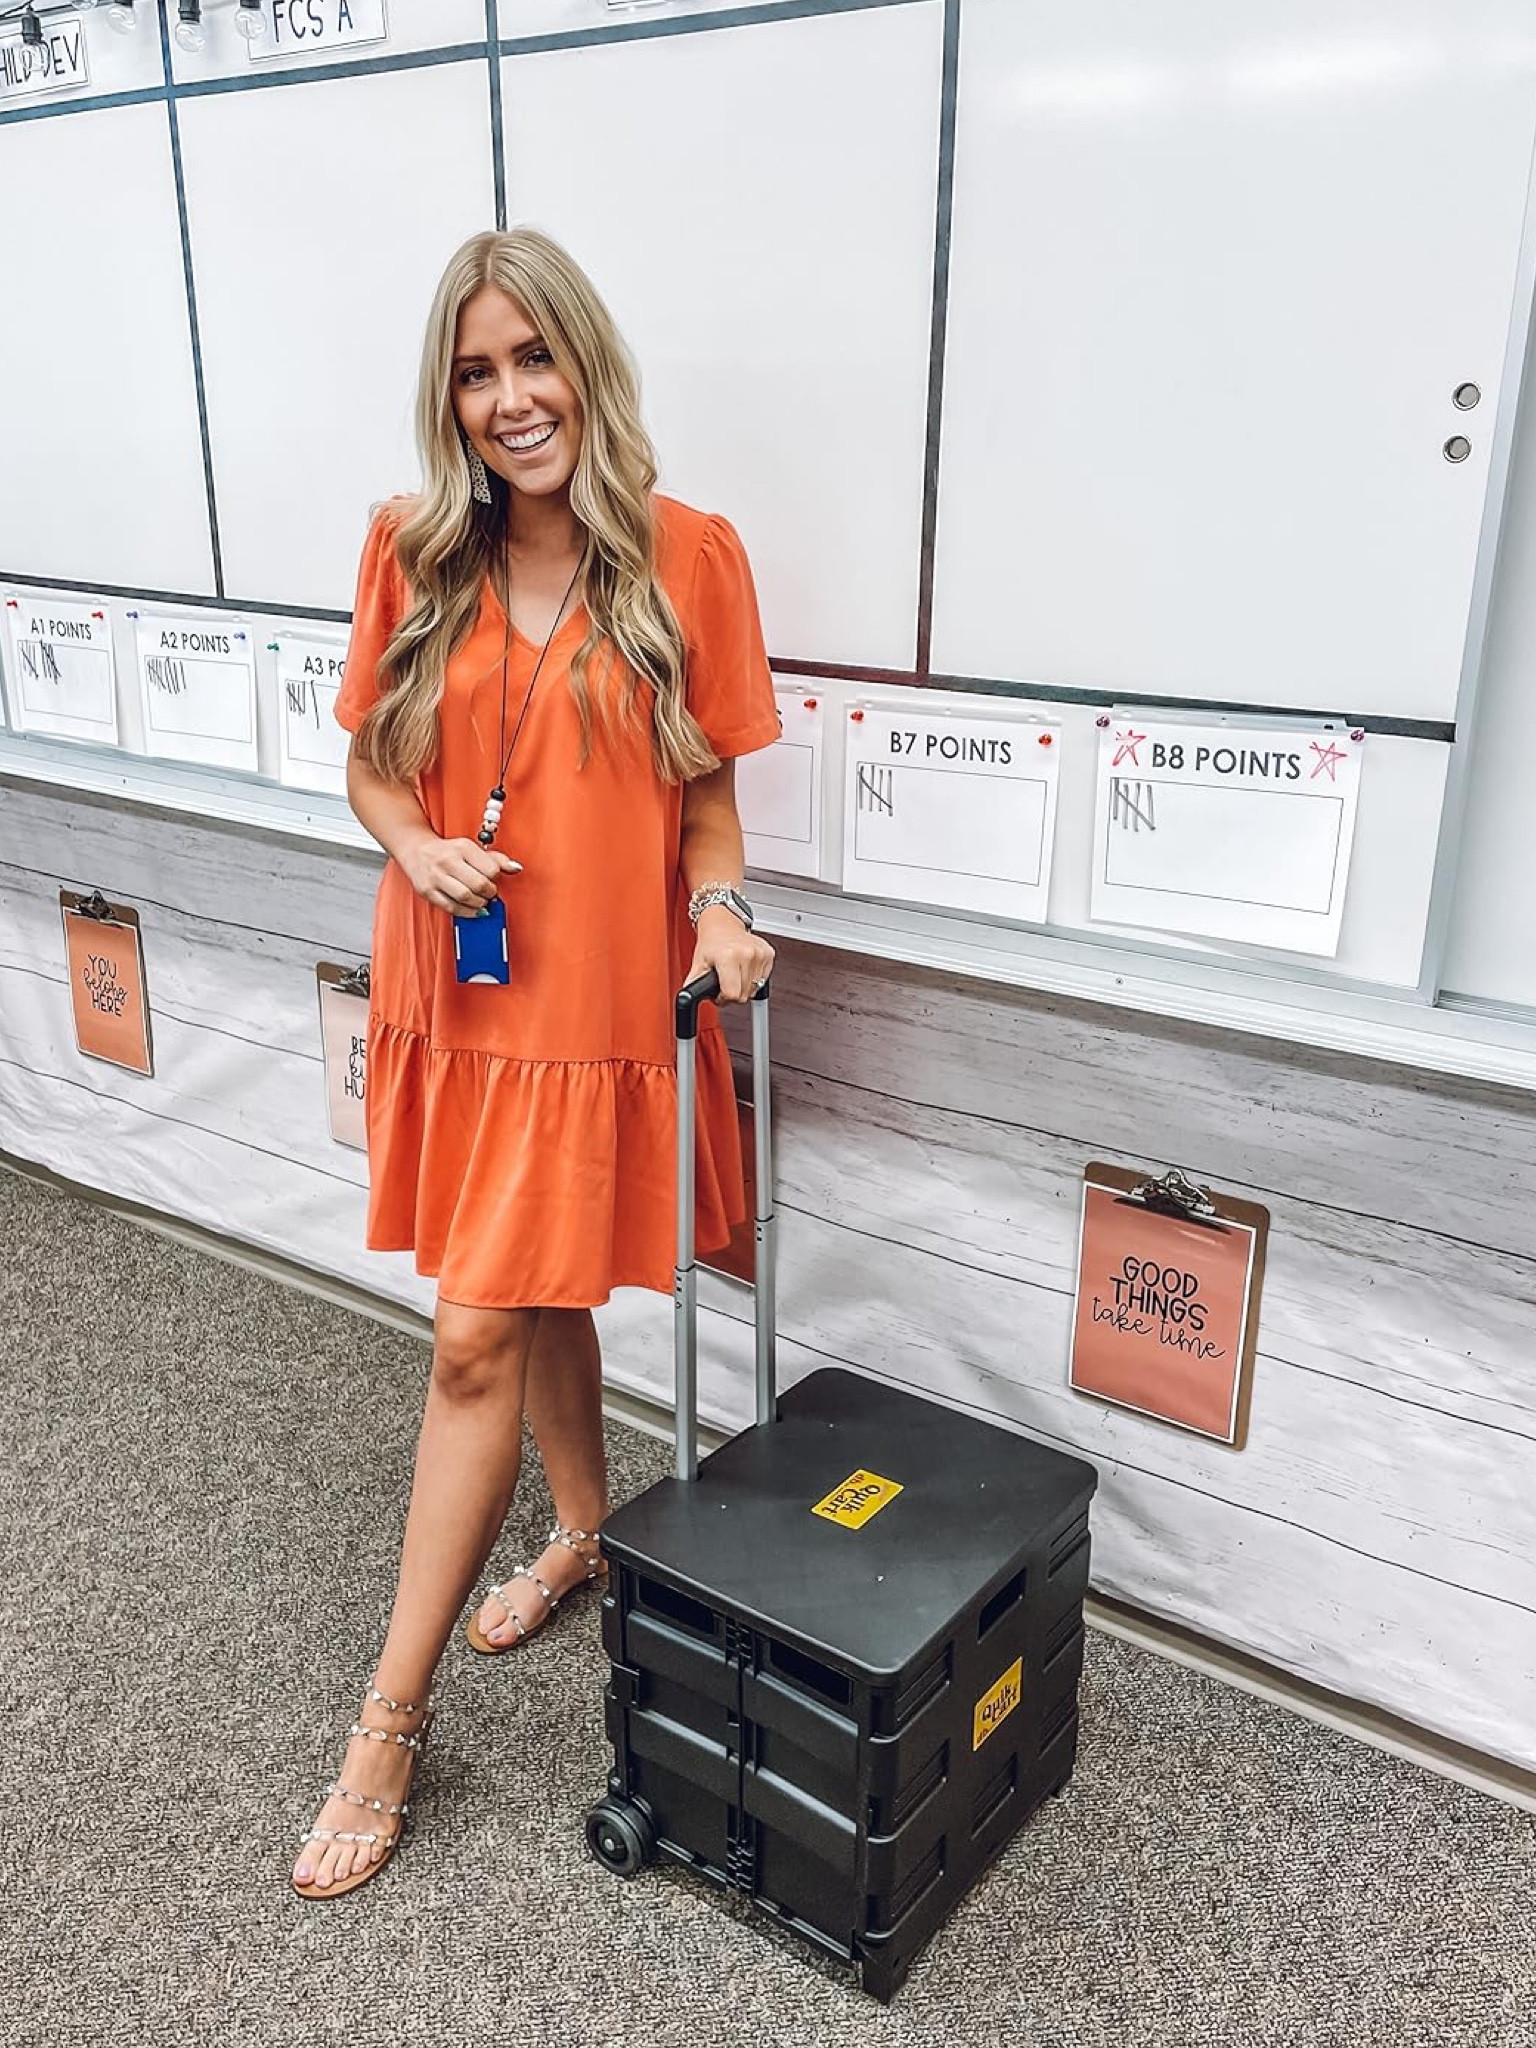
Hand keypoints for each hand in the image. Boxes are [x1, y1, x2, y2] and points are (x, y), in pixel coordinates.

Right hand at [400, 834, 520, 915]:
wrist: (416, 850)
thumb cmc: (448, 852)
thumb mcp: (472, 849)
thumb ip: (496, 859)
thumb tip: (516, 868)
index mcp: (463, 848)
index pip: (490, 869)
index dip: (496, 879)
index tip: (493, 880)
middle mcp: (448, 861)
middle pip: (479, 884)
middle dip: (489, 893)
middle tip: (489, 894)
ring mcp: (436, 877)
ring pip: (465, 897)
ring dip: (479, 904)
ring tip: (480, 901)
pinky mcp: (427, 891)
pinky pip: (451, 907)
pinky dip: (466, 912)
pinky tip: (471, 910)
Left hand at [687, 905, 773, 1003]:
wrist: (723, 923)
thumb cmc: (712, 942)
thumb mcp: (698, 963)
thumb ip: (693, 983)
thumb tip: (687, 998)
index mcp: (728, 957)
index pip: (732, 994)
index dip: (723, 998)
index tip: (719, 993)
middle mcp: (746, 954)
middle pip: (744, 995)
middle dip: (733, 994)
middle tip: (724, 982)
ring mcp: (759, 954)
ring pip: (754, 989)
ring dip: (743, 987)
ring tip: (733, 974)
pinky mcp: (768, 954)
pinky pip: (763, 980)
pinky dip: (753, 979)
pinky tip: (743, 969)